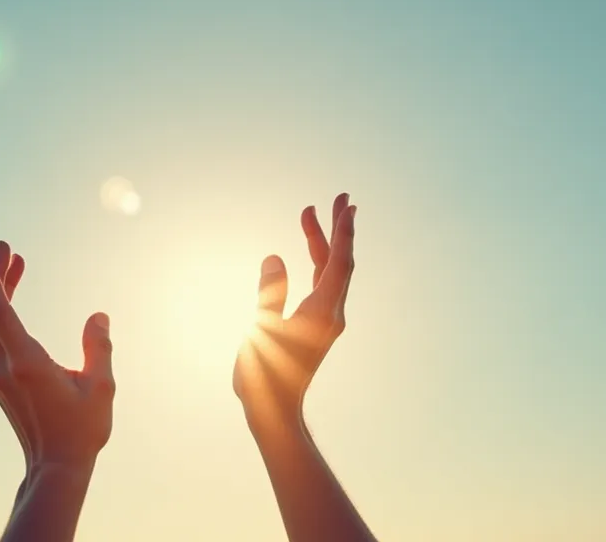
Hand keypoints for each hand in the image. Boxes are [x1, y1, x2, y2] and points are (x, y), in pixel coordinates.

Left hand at [0, 241, 115, 475]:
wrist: (55, 469)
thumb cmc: (81, 431)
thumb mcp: (100, 387)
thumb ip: (98, 348)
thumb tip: (98, 316)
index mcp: (24, 363)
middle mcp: (3, 367)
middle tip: (3, 245)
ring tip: (15, 264)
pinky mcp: (1, 384)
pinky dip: (3, 314)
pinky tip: (14, 305)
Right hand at [233, 193, 356, 428]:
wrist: (273, 410)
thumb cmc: (265, 376)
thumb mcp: (261, 330)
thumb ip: (269, 292)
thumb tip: (274, 257)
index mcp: (323, 313)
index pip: (339, 263)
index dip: (342, 232)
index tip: (344, 204)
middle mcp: (331, 314)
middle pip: (340, 262)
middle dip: (338, 228)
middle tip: (339, 196)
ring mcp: (326, 319)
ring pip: (330, 272)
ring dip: (323, 242)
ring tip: (310, 213)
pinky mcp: (316, 325)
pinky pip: (322, 284)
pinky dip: (316, 261)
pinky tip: (307, 250)